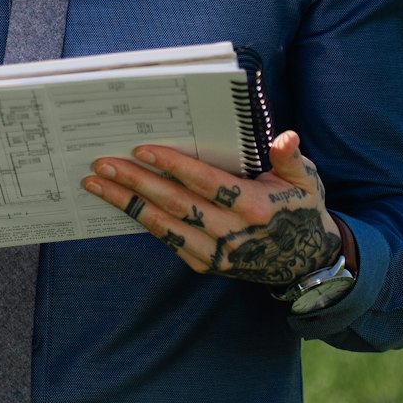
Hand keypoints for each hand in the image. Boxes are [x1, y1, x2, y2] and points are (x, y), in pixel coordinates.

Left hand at [81, 131, 344, 285]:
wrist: (307, 263)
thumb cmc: (300, 210)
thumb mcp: (305, 181)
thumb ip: (290, 158)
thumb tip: (284, 137)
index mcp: (254, 206)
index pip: (205, 183)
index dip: (174, 166)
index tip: (142, 149)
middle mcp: (232, 233)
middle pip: (175, 203)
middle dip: (135, 182)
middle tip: (101, 164)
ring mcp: (217, 253)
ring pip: (163, 225)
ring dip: (127, 204)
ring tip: (96, 184)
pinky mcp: (206, 265)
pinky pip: (167, 241)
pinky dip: (142, 221)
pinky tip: (119, 204)